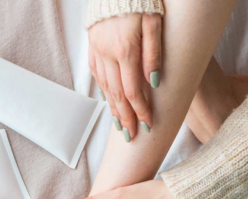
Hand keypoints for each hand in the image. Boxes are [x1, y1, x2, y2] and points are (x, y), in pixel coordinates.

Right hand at [88, 13, 161, 140]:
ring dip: (114, 109)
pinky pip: (96, 74)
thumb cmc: (142, 1)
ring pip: (105, 87)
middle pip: (117, 94)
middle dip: (126, 118)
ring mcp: (97, 51)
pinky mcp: (92, 46)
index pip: (134, 91)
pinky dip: (104, 91)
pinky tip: (109, 102)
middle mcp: (108, 53)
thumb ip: (154, 53)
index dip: (141, 111)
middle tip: (131, 136)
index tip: (147, 126)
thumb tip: (154, 83)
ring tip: (120, 125)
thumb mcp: (155, 23)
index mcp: (125, 49)